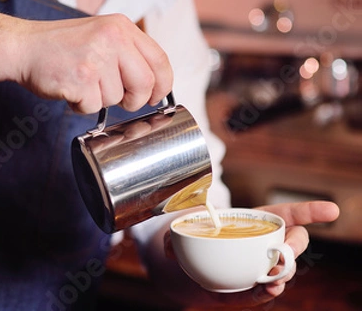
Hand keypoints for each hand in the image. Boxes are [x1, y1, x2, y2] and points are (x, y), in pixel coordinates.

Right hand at [13, 14, 172, 113]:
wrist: (23, 46)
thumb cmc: (60, 46)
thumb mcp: (101, 34)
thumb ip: (127, 53)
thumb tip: (153, 85)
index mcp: (121, 27)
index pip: (160, 60)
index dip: (162, 85)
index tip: (155, 96)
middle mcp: (112, 39)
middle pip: (145, 84)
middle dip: (135, 100)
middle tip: (119, 99)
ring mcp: (95, 58)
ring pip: (116, 98)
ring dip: (99, 100)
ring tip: (81, 83)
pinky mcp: (79, 79)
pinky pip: (92, 107)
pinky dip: (80, 106)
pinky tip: (69, 89)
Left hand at [158, 201, 339, 307]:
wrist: (185, 271)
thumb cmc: (192, 241)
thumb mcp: (182, 228)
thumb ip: (176, 229)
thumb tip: (172, 241)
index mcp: (254, 221)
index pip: (287, 214)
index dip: (310, 211)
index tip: (332, 211)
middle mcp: (264, 245)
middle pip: (294, 242)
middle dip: (295, 246)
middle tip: (284, 251)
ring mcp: (260, 268)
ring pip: (283, 271)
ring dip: (282, 273)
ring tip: (273, 276)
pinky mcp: (251, 290)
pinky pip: (265, 293)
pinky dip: (268, 292)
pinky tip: (268, 288)